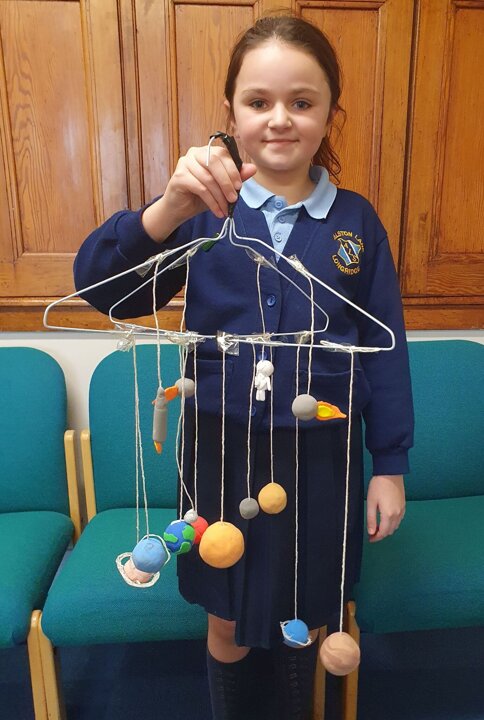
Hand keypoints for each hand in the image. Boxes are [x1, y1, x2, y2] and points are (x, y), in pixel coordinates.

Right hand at [142, 145, 256, 240]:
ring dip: (220, 196)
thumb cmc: (200, 196)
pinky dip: (211, 202)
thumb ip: (236, 177)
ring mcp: (185, 163)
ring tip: (226, 209)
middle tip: (233, 199)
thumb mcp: (222, 187)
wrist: (180, 209)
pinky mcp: (179, 177)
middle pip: (215, 161)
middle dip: (227, 182)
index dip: (233, 170)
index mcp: (207, 151)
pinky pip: (200, 188)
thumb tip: (253, 168)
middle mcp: (195, 153)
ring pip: (208, 178)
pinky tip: (217, 211)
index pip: (223, 154)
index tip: (239, 187)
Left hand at [366, 475, 404, 542]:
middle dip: (381, 534)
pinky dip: (392, 523)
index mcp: (388, 515)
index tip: (370, 539)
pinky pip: (399, 519)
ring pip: (395, 526)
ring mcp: (402, 510)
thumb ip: (371, 518)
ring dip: (387, 529)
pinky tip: (386, 519)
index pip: (383, 532)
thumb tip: (371, 532)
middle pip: (390, 531)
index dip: (376, 538)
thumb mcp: (371, 502)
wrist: (390, 473)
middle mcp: (397, 515)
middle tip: (372, 533)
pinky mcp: (403, 505)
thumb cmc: (378, 486)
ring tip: (377, 526)